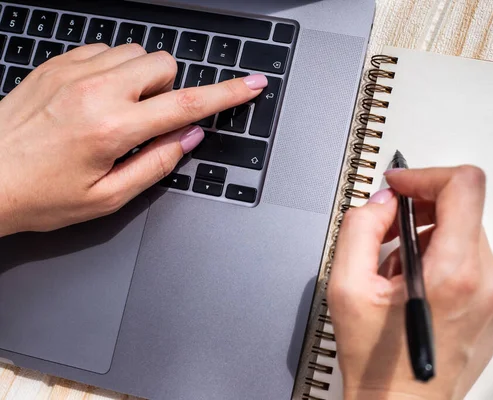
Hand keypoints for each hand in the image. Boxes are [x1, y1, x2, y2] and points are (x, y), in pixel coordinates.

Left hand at [0, 44, 266, 235]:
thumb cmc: (40, 194)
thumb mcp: (107, 197)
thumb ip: (156, 164)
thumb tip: (189, 137)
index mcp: (112, 128)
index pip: (186, 105)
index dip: (226, 94)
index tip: (251, 85)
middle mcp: (94, 91)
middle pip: (164, 64)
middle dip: (169, 89)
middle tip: (148, 120)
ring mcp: (72, 71)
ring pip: (136, 53)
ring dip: (142, 78)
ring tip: (119, 110)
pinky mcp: (56, 63)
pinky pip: (105, 49)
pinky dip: (113, 69)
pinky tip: (96, 96)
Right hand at [328, 166, 492, 399]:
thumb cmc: (380, 364)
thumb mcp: (347, 288)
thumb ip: (360, 229)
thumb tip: (381, 203)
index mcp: (455, 274)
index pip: (464, 186)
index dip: (425, 175)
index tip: (400, 186)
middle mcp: (488, 283)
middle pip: (463, 208)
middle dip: (420, 210)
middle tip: (387, 234)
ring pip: (466, 232)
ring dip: (429, 236)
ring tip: (397, 271)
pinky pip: (473, 258)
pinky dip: (442, 257)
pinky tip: (416, 285)